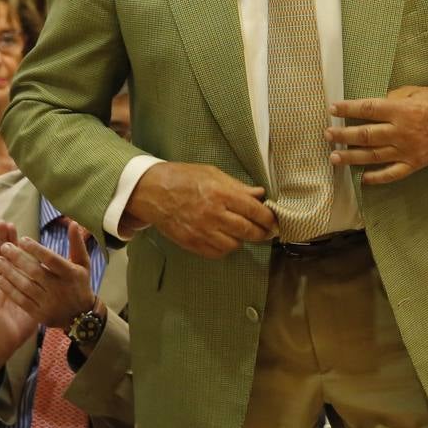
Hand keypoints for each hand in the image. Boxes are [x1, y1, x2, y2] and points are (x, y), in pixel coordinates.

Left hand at [0, 220, 99, 330]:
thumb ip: (77, 244)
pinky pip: (21, 300)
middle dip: (18, 258)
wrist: (80, 316)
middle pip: (35, 271)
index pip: (51, 259)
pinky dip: (9, 289)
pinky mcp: (39, 314)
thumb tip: (73, 223)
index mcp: (70, 274)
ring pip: (25, 285)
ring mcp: (48, 302)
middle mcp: (59, 288)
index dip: (36, 249)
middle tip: (4, 246)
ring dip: (9, 272)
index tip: (22, 239)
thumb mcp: (83, 264)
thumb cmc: (79, 284)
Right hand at [0, 222, 38, 360]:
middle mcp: (5, 281)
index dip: (16, 242)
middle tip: (4, 221)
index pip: (17, 257)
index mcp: (18, 280)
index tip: (16, 226)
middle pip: (3, 256)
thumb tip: (59, 272)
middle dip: (4, 238)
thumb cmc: (24, 320)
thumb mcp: (40, 300)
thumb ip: (47, 285)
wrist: (9, 341)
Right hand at [123, 162, 275, 258]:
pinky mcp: (191, 243)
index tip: (274, 221)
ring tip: (240, 232)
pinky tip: (224, 239)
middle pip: (248, 231)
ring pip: (234, 245)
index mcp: (222, 194)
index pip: (256, 211)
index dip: (269, 219)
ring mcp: (202, 231)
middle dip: (261, 233)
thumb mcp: (213, 174)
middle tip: (265, 231)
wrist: (153, 191)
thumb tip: (260, 194)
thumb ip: (238, 187)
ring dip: (241, 240)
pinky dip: (224, 248)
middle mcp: (214, 214)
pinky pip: (217, 253)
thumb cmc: (184, 178)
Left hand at [328, 86, 427, 185]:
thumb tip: (370, 107)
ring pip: (373, 156)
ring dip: (351, 157)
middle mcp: (401, 132)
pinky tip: (362, 178)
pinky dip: (376, 177)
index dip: (348, 109)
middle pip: (366, 135)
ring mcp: (407, 151)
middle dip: (343, 135)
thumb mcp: (414, 93)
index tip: (332, 108)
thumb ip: (392, 98)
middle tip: (327, 134)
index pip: (368, 109)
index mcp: (401, 110)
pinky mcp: (413, 164)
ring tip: (334, 157)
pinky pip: (392, 174)